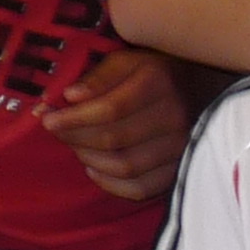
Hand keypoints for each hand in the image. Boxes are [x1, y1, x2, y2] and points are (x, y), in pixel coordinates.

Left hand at [39, 48, 193, 199]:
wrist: (202, 90)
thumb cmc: (154, 73)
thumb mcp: (126, 61)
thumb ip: (98, 77)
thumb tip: (70, 97)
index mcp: (158, 82)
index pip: (108, 109)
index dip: (72, 118)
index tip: (47, 119)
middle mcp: (175, 115)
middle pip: (113, 139)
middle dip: (75, 138)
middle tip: (59, 132)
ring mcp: (182, 146)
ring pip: (125, 166)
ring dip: (90, 159)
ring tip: (77, 147)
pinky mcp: (182, 168)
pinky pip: (141, 189)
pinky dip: (111, 184)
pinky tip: (95, 168)